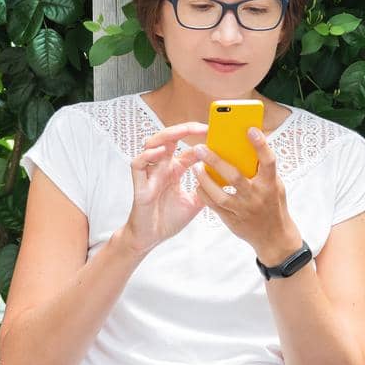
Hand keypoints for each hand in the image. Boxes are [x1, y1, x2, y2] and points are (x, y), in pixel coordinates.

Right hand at [120, 121, 209, 254]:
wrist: (151, 238)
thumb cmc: (168, 219)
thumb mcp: (194, 204)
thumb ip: (206, 191)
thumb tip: (226, 184)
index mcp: (174, 170)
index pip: (187, 148)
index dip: (200, 139)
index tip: (216, 134)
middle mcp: (161, 167)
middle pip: (169, 138)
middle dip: (184, 129)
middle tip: (202, 127)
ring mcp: (150, 174)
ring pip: (151, 144)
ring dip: (165, 135)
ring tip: (181, 132)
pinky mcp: (139, 185)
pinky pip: (137, 164)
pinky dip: (147, 156)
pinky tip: (160, 152)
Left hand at [191, 126, 298, 258]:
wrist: (273, 237)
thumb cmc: (273, 205)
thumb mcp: (275, 186)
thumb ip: (262, 170)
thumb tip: (248, 146)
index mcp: (271, 185)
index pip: (268, 161)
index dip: (261, 145)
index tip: (250, 129)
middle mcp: (257, 197)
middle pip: (235, 176)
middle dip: (216, 161)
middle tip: (201, 148)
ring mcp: (243, 210)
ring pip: (220, 194)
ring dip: (205, 179)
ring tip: (195, 167)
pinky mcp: (232, 220)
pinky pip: (214, 206)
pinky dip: (204, 194)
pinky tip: (198, 184)